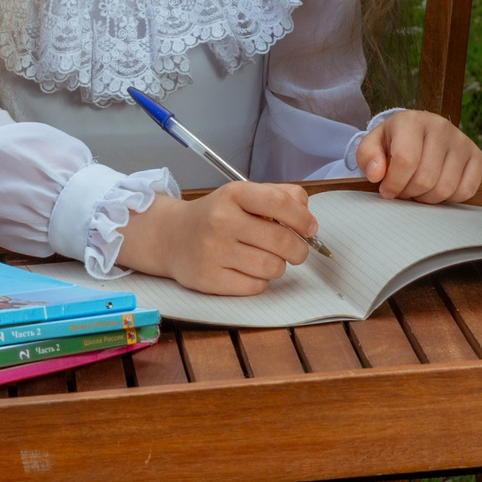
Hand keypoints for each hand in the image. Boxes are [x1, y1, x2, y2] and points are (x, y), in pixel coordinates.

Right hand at [119, 182, 317, 294]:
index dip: (302, 218)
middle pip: (281, 240)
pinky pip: (255, 286)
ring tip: (267, 259)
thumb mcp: (242, 195)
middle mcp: (221, 221)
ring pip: (272, 267)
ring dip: (278, 266)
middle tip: (297, 251)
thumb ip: (279, 196)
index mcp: (233, 194)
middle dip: (299, 249)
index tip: (310, 229)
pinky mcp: (209, 279)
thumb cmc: (216, 215)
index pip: (279, 203)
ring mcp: (213, 251)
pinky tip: (250, 270)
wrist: (170, 236)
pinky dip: (260, 281)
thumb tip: (307, 218)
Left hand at [354, 111, 481, 202]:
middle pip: (425, 179)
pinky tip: (437, 187)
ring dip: (427, 198)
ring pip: (445, 188)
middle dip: (409, 193)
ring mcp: (461, 141)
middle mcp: (440, 127)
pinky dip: (449, 198)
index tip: (386, 190)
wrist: (418, 133)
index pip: (405, 161)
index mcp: (412, 121)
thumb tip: (377, 174)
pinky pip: (466, 190)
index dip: (393, 184)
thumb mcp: (371, 146)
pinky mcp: (476, 155)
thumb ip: (367, 158)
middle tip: (402, 189)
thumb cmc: (392, 143)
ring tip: (417, 188)